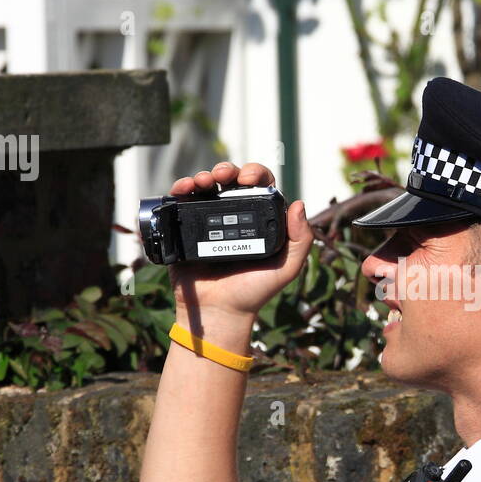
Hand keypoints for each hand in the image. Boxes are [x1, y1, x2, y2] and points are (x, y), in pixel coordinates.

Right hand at [166, 162, 312, 325]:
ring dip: (203, 175)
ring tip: (202, 181)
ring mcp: (208, 222)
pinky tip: (183, 189)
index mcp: (258, 220)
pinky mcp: (185, 229)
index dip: (255, 174)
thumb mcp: (287, 268)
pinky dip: (180, 189)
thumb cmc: (254, 292)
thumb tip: (298, 204)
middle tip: (223, 176)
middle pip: (230, 181)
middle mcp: (233, 217)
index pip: (259, 186)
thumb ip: (301, 240)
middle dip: (227, 170)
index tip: (249, 179)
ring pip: (206, 187)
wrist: (219, 312)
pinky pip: (181, 203)